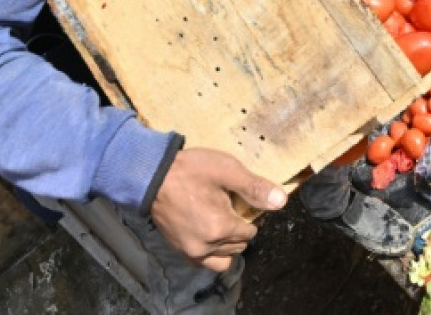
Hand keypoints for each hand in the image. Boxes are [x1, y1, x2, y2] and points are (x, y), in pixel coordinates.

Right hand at [150, 147, 286, 270]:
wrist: (150, 175)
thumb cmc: (190, 169)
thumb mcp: (227, 170)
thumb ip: (255, 187)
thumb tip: (281, 201)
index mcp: (220, 228)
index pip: (249, 232)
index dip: (250, 216)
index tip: (242, 202)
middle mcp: (205, 246)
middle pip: (238, 246)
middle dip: (240, 231)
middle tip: (232, 209)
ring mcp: (190, 251)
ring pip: (222, 259)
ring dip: (228, 246)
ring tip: (223, 223)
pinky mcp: (178, 250)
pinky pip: (202, 262)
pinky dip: (210, 252)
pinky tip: (209, 232)